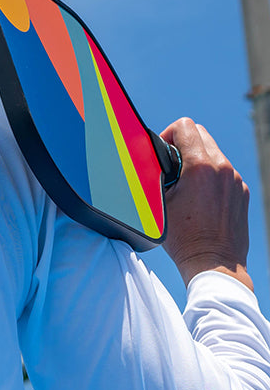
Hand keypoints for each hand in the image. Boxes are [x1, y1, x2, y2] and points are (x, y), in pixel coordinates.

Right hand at [161, 117, 252, 291]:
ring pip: (214, 153)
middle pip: (201, 134)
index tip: (161, 152)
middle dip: (182, 144)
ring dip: (196, 161)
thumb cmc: (183, 238)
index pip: (185, 126)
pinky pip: (224, 172)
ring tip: (183, 186)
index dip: (167, 134)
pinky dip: (210, 177)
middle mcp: (223, 168)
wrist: (213, 263)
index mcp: (201, 167)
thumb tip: (149, 162)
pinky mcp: (241, 192)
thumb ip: (155, 176)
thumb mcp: (157, 203)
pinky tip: (199, 200)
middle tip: (169, 166)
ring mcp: (235, 180)